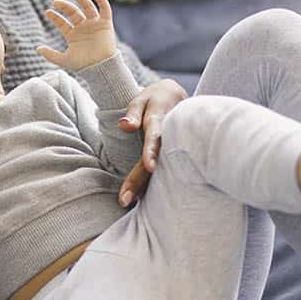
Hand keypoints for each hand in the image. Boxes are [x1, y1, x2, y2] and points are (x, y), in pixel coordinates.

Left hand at [37, 0, 117, 71]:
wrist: (100, 68)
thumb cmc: (83, 65)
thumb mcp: (64, 60)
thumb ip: (50, 55)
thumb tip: (37, 48)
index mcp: (73, 35)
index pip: (62, 22)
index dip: (55, 17)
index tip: (47, 12)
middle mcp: (83, 27)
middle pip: (73, 12)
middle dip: (64, 6)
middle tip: (55, 2)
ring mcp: (94, 24)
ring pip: (87, 7)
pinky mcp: (105, 23)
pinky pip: (104, 8)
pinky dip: (100, 0)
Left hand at [117, 78, 188, 205]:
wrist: (176, 96)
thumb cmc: (154, 100)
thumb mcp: (142, 100)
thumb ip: (133, 113)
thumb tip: (124, 126)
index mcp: (161, 121)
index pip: (155, 137)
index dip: (152, 151)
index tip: (150, 167)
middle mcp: (170, 137)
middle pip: (155, 161)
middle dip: (141, 180)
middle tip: (125, 200)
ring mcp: (175, 148)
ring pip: (161, 170)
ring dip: (146, 188)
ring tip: (128, 203)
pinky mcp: (174, 155)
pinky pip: (164, 171)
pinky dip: (155, 185)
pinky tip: (141, 202)